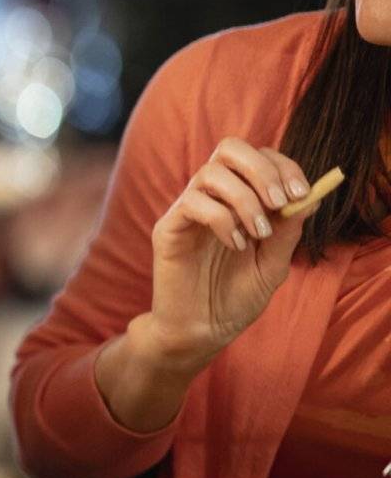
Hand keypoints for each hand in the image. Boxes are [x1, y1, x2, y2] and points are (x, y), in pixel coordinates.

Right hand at [145, 139, 314, 365]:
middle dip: (262, 169)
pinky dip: (222, 220)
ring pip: (211, 172)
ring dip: (244, 199)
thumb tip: (310, 197)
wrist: (204, 329)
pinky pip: (193, 203)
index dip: (283, 166)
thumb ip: (288, 230)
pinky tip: (235, 245)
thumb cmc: (237, 297)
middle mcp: (211, 197)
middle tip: (279, 202)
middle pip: (230, 148)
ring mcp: (188, 210)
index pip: (258, 157)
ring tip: (258, 232)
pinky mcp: (168, 228)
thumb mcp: (274, 263)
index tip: (301, 194)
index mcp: (238, 198)